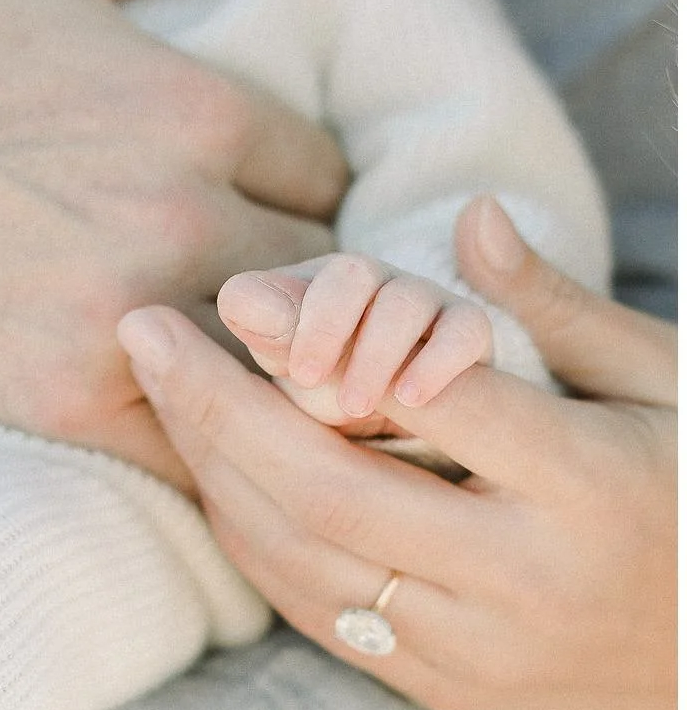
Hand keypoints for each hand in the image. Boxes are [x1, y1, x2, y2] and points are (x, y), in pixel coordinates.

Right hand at [0, 0, 345, 480]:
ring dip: (260, 363)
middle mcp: (186, 209)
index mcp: (195, 104)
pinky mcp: (79, 398)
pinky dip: (202, 437)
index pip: (324, 171)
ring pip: (275, 360)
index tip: (251, 205)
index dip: (289, 189)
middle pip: (317, 270)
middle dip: (288, 277)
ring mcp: (135, 310)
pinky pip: (201, 442)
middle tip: (247, 287)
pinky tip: (177, 419)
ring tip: (231, 361)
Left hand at [119, 200, 675, 709]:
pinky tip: (212, 468)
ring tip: (160, 385)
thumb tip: (473, 213)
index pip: (442, 404)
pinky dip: (253, 538)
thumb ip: (557, 305)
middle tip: (145, 330)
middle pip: (338, 493)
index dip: (329, 345)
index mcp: (593, 488)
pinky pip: (318, 612)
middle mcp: (528, 579)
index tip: (242, 292)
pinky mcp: (444, 687)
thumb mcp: (660, 377)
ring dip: (217, 472)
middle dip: (222, 409)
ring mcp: (480, 649)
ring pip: (308, 561)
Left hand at [218, 253, 491, 427]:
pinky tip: (413, 397)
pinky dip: (439, 359)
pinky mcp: (469, 334)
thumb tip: (240, 301)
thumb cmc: (329, 392)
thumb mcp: (287, 365)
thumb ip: (264, 327)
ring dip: (375, 352)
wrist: (401, 435)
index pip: (300, 277)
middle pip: (354, 274)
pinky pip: (465, 330)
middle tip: (310, 381)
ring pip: (405, 301)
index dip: (299, 319)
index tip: (295, 372)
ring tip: (354, 404)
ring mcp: (424, 302)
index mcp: (318, 283)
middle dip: (326, 329)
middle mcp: (373, 282)